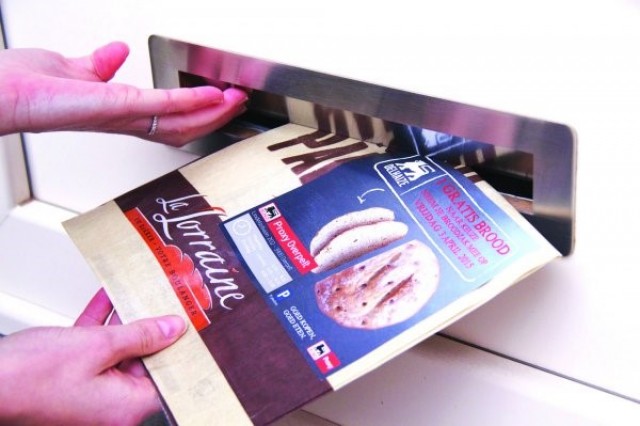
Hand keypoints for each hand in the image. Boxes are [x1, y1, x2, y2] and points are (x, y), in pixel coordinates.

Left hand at [0, 41, 247, 145]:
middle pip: (183, 127)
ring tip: (235, 99)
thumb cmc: (25, 86)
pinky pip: (163, 108)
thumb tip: (114, 52)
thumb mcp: (73, 69)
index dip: (199, 112)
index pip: (169, 119)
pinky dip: (191, 102)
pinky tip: (212, 94)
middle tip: (239, 101)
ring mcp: (123, 116)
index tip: (220, 98)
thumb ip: (99, 65)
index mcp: (119, 112)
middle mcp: (125, 119)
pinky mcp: (117, 106)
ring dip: (212, 112)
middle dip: (215, 116)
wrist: (0, 93)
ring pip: (180, 123)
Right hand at [0, 289, 186, 424]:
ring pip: (118, 352)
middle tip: (167, 302)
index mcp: (125, 407)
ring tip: (141, 294)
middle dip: (153, 330)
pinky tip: (109, 299)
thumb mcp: (98, 346)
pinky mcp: (71, 379)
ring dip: (126, 323)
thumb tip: (172, 329)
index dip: (180, 351)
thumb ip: (141, 336)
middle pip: (145, 363)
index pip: (169, 379)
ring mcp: (90, 394)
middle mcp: (110, 406)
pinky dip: (101, 326)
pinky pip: (95, 350)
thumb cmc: (30, 378)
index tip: (190, 327)